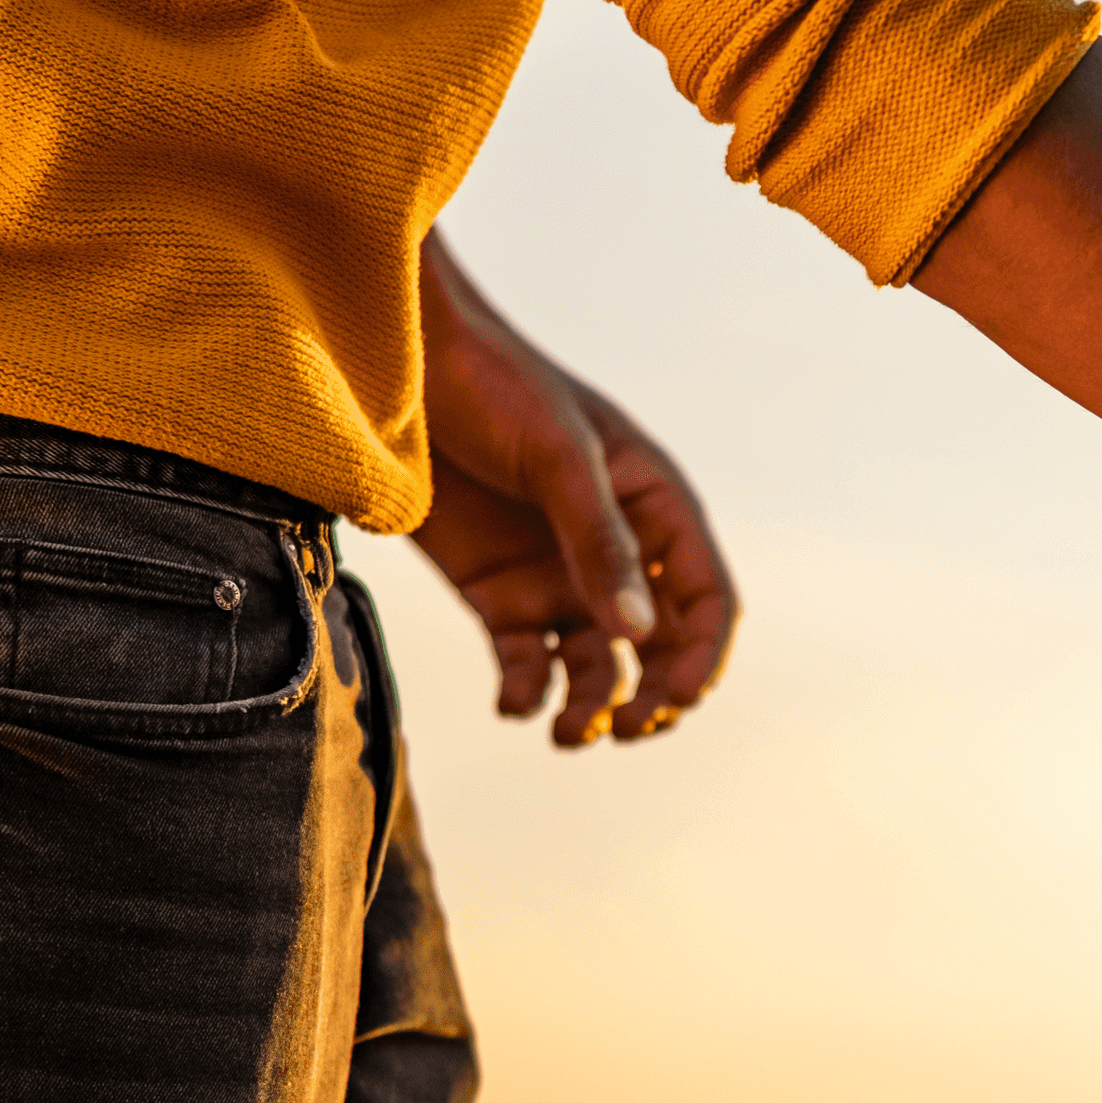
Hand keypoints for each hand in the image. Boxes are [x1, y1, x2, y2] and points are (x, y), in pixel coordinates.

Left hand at [412, 233, 738, 745]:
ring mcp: (557, 577)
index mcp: (654, 508)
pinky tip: (513, 704)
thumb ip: (599, 543)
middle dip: (653, 696)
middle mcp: (616, 552)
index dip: (701, 656)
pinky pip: (526, 663)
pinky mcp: (497, 594)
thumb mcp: (556, 458)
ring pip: (596, 667)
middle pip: (659, 647)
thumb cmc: (494, 385)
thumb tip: (639, 636)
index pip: (705, 599)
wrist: (396, 368)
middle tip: (627, 729)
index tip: (676, 699)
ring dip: (592, 707)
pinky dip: (526, 694)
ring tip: (567, 734)